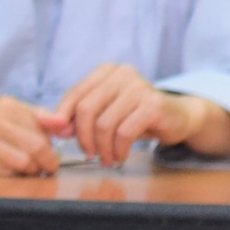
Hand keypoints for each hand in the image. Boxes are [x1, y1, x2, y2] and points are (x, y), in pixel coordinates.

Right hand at [0, 96, 66, 176]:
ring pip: (21, 164)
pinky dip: (11, 174)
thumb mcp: (10, 107)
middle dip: (46, 162)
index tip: (52, 156)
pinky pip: (3, 173)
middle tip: (47, 167)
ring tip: (27, 168)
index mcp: (5, 106)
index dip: (52, 149)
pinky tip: (7, 168)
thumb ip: (38, 116)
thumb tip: (64, 124)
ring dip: (29, 170)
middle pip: (35, 148)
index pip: (42, 132)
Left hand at [55, 62, 229, 163]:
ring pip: (104, 124)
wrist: (178, 116)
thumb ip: (76, 115)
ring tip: (105, 158)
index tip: (62, 137)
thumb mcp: (104, 112)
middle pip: (86, 109)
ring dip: (101, 147)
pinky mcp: (153, 104)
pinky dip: (117, 149)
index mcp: (106, 71)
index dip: (63, 118)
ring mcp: (140, 87)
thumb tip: (50, 124)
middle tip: (88, 153)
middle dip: (82, 137)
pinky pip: (123, 132)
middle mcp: (122, 73)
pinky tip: (118, 156)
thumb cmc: (134, 115)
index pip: (75, 94)